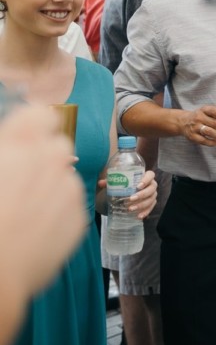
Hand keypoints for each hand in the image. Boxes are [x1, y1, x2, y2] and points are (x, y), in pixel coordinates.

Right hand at [0, 106, 85, 296]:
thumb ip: (6, 150)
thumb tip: (13, 142)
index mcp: (19, 145)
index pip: (41, 114)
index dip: (33, 125)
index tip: (25, 138)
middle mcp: (50, 162)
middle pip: (58, 146)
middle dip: (43, 158)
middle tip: (20, 180)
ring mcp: (68, 190)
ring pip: (65, 177)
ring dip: (50, 187)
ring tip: (21, 212)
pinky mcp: (79, 217)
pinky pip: (70, 205)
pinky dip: (57, 212)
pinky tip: (32, 229)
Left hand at [96, 170, 157, 218]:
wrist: (131, 191)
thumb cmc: (127, 184)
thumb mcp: (119, 181)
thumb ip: (111, 181)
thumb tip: (101, 183)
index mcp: (146, 176)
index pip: (150, 175)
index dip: (146, 180)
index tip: (138, 186)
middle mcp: (152, 185)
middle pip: (151, 188)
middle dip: (142, 194)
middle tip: (131, 199)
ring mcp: (153, 194)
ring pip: (151, 199)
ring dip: (141, 205)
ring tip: (131, 209)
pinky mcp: (152, 203)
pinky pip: (151, 207)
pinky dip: (145, 212)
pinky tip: (138, 216)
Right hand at [179, 105, 215, 146]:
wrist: (182, 122)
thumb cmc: (200, 116)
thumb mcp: (209, 111)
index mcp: (204, 110)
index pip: (215, 111)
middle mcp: (199, 118)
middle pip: (214, 123)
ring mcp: (195, 127)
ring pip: (208, 132)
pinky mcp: (192, 136)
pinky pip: (202, 140)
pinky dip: (211, 142)